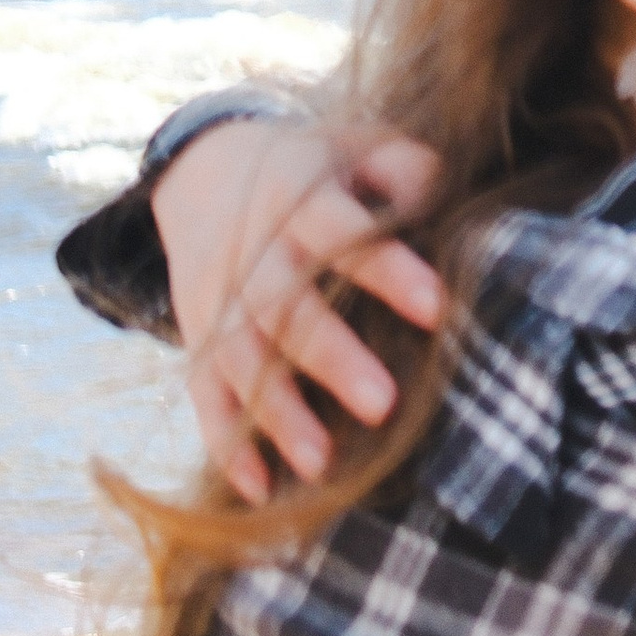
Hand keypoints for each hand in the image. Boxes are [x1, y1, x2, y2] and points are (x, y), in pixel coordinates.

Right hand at [151, 118, 447, 503]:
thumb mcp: (354, 145)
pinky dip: (225, 442)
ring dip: (276, 414)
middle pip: (285, 307)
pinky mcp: (198, 339)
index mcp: (299, 198)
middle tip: (385, 405)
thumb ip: (401, 166)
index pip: (345, 234)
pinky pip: (204, 395)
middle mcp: (252, 253)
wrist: (203, 171)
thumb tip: (438, 193)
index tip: (437, 307)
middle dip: (332, 358)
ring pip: (241, 360)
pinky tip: (258, 490)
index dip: (387, 269)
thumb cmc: (314, 170)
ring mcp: (217, 301)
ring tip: (321, 465)